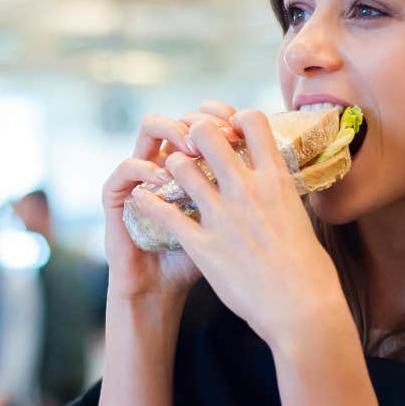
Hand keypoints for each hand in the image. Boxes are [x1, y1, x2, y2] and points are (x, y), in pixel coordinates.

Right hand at [104, 100, 237, 302]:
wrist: (164, 291)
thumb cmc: (205, 260)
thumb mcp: (234, 225)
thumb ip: (249, 197)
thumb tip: (287, 176)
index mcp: (195, 164)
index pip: (208, 120)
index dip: (224, 115)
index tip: (241, 125)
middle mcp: (167, 160)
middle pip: (182, 115)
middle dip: (202, 117)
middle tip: (219, 133)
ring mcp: (141, 174)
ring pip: (150, 127)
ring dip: (172, 131)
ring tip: (191, 149)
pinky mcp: (117, 196)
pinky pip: (126, 169)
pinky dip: (144, 168)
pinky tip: (161, 179)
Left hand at [129, 109, 342, 346]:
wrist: (303, 312)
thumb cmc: (310, 273)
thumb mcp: (300, 220)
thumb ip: (281, 199)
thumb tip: (276, 189)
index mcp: (276, 181)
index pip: (253, 121)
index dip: (236, 119)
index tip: (229, 130)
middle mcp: (247, 190)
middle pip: (208, 134)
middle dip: (194, 133)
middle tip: (190, 145)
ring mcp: (222, 217)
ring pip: (180, 167)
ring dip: (172, 167)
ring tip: (169, 174)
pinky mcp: (202, 245)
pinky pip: (164, 214)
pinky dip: (148, 203)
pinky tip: (141, 199)